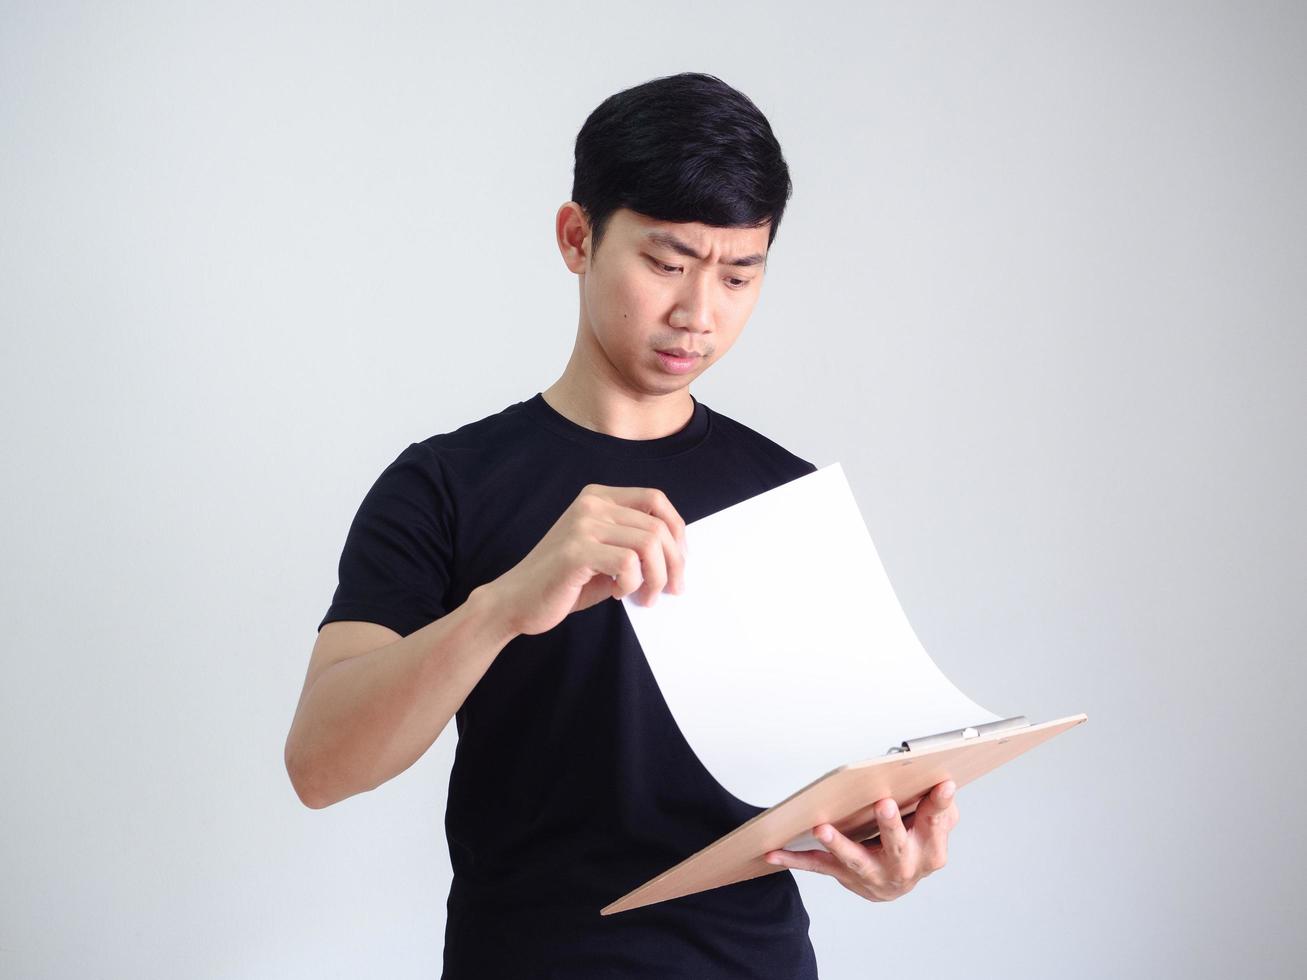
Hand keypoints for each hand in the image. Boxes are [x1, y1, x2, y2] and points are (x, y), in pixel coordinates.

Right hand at [486, 484, 687, 636]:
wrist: (516, 602)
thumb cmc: (565, 583)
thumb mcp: (605, 554)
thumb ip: (635, 545)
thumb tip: (679, 557)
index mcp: (598, 497)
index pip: (656, 499)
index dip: (678, 531)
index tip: (679, 563)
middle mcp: (591, 504)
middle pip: (658, 525)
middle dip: (674, 563)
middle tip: (672, 590)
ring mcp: (582, 525)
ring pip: (649, 543)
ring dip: (656, 577)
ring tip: (646, 598)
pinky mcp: (576, 551)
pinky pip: (628, 562)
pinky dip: (633, 584)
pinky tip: (618, 594)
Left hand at [762, 780, 959, 901]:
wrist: (896, 884)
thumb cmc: (914, 845)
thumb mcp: (933, 825)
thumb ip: (939, 806)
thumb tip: (943, 782)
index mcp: (930, 852)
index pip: (936, 824)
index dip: (940, 805)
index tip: (943, 784)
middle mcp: (903, 868)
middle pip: (897, 847)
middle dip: (890, 825)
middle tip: (884, 803)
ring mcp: (872, 876)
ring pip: (855, 860)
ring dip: (838, 844)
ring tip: (823, 829)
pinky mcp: (845, 876)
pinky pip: (817, 867)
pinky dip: (794, 860)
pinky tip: (772, 854)